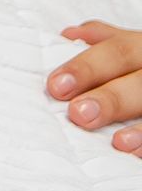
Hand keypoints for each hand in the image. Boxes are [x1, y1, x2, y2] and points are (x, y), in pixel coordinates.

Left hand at [47, 24, 141, 154]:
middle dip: (110, 99)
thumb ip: (104, 40)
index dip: (86, 68)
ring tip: (118, 143)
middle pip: (140, 83)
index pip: (116, 52)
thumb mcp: (134, 46)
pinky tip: (138, 154)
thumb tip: (68, 35)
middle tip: (79, 114)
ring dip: (141, 129)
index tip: (56, 87)